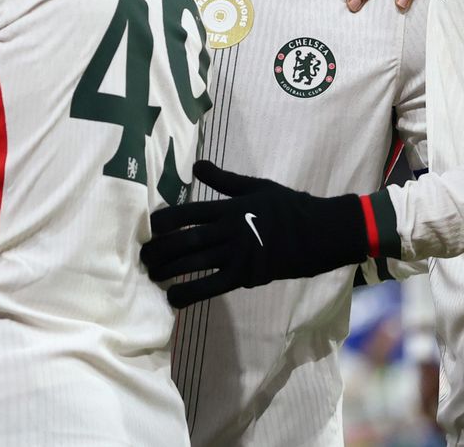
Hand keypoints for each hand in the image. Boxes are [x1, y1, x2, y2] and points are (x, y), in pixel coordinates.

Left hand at [143, 161, 368, 307]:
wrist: (320, 233)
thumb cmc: (289, 207)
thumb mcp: (257, 187)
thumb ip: (224, 180)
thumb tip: (196, 165)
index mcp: (230, 208)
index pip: (188, 212)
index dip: (164, 221)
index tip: (149, 228)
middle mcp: (229, 230)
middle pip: (185, 240)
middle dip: (160, 249)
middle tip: (142, 256)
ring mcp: (237, 254)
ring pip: (195, 263)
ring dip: (169, 270)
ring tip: (151, 275)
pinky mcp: (246, 275)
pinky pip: (213, 286)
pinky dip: (190, 292)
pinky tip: (173, 297)